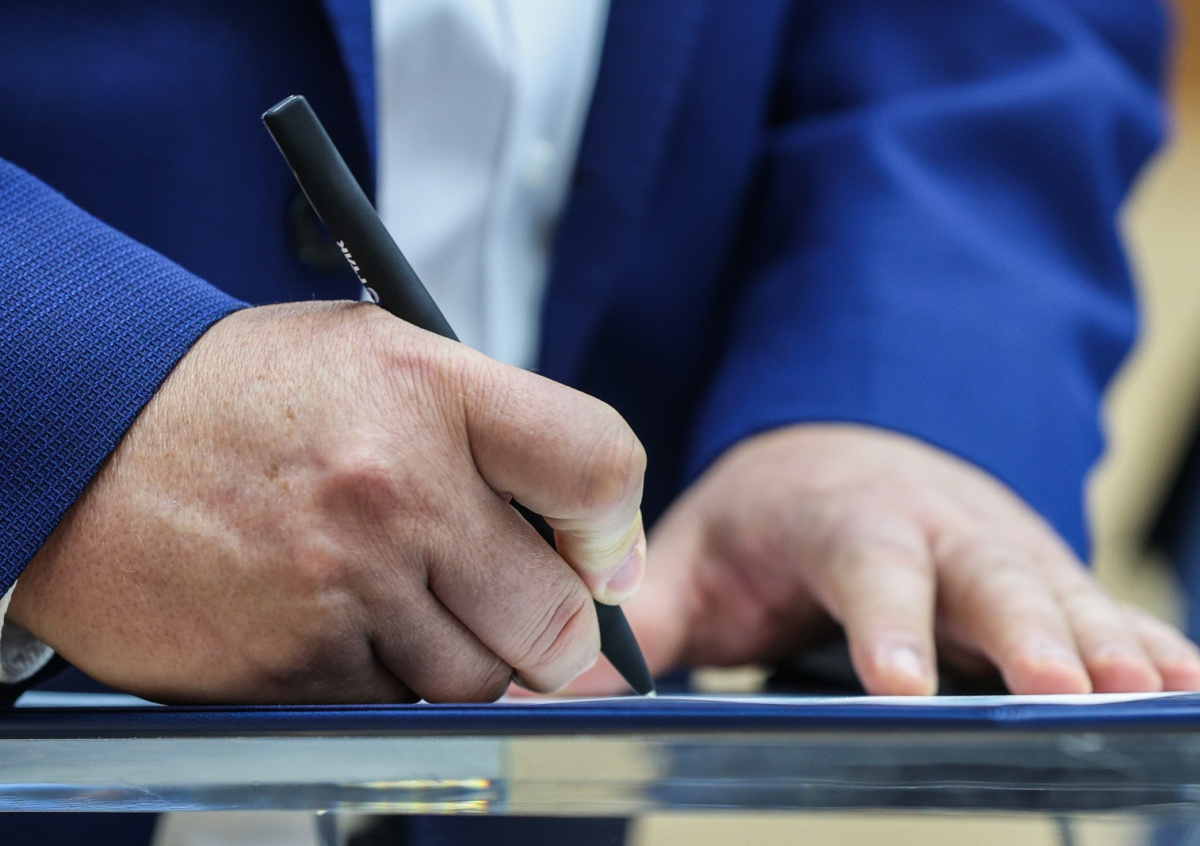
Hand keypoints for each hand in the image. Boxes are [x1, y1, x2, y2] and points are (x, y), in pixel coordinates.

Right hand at [10, 302, 645, 703]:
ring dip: (466, 657)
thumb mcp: (378, 355)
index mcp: (430, 391)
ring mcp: (343, 587)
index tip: (600, 552)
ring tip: (406, 596)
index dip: (614, 528)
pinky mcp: (294, 666)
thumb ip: (493, 427)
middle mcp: (395, 490)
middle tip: (516, 602)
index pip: (599, 467)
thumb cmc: (239, 396)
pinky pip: (396, 706)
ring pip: (479, 680)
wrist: (83, 441)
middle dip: (553, 626)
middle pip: (557, 618)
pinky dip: (388, 679)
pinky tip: (340, 620)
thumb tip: (591, 528)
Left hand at [570, 424, 1199, 695]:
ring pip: (1059, 591)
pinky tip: (1185, 688)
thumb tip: (566, 678)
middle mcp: (933, 525)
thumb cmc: (772, 512)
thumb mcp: (698, 547)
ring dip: (1108, 642)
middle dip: (1029, 632)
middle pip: (986, 577)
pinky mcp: (1039, 574)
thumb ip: (646, 610)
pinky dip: (1150, 642)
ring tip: (1149, 695)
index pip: (863, 565)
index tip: (898, 678)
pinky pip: (1102, 605)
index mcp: (842, 514)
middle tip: (1064, 692)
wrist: (846, 449)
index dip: (885, 619)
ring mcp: (997, 547)